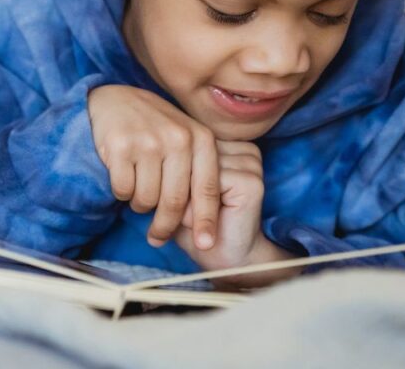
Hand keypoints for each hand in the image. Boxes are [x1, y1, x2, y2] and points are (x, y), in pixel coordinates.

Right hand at [88, 84, 219, 248]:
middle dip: (166, 226)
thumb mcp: (185, 138)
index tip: (206, 245)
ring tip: (139, 191)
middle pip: (176, 201)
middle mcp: (178, 138)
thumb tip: (204, 217)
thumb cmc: (154, 126)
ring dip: (141, 205)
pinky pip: (123, 190)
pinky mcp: (121, 146)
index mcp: (201, 138)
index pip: (208, 188)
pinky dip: (122, 192)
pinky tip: (123, 177)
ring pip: (147, 199)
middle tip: (157, 238)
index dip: (207, 221)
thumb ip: (198, 168)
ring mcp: (149, 141)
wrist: (115, 100)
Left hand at [174, 140, 276, 273]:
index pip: (189, 146)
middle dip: (180, 187)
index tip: (169, 199)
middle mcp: (243, 148)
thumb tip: (154, 157)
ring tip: (194, 220)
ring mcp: (251, 163)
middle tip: (181, 217)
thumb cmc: (199, 226)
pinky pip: (210, 184)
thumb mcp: (180, 191)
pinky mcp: (251, 181)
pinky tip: (207, 221)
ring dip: (188, 199)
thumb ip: (173, 169)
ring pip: (200, 170)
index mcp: (230, 145)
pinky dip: (199, 207)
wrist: (226, 260)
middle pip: (194, 155)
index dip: (174, 175)